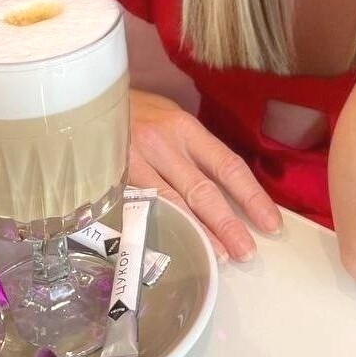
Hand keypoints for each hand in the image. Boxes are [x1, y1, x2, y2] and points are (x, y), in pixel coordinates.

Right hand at [128, 89, 283, 261]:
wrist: (85, 100)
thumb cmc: (138, 112)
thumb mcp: (172, 118)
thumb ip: (195, 149)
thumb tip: (228, 185)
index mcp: (184, 128)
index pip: (226, 165)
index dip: (250, 195)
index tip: (270, 222)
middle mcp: (162, 145)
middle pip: (202, 190)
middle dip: (228, 224)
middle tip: (248, 252)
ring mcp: (135, 163)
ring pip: (172, 205)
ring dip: (199, 233)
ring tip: (221, 256)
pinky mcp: (113, 179)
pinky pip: (142, 210)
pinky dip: (163, 231)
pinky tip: (175, 248)